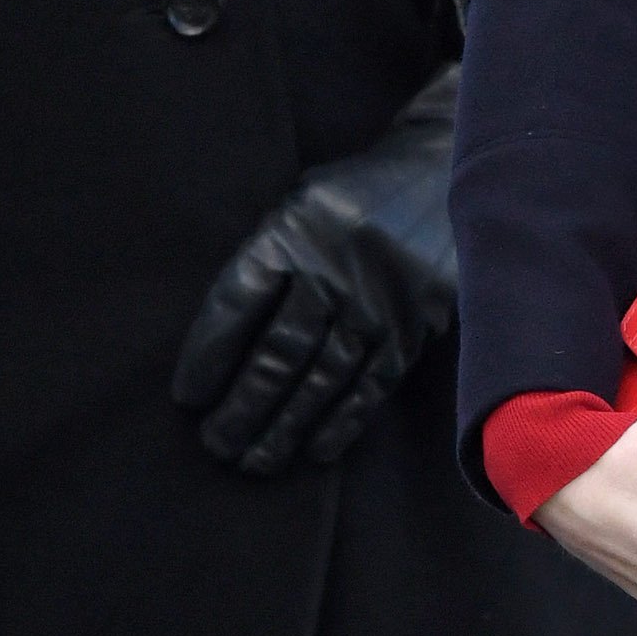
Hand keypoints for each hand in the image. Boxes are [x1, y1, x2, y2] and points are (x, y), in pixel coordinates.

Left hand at [172, 67, 459, 474]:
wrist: (447, 173)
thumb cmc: (357, 194)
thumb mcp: (301, 202)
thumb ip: (266, 257)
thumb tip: (226, 340)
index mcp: (292, 231)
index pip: (235, 304)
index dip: (208, 356)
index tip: (189, 398)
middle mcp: (333, 270)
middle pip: (276, 353)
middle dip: (242, 407)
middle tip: (216, 445)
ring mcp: (377, 302)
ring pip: (321, 379)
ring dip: (284, 427)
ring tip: (253, 462)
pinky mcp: (415, 326)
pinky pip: (372, 385)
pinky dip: (342, 422)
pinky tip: (315, 450)